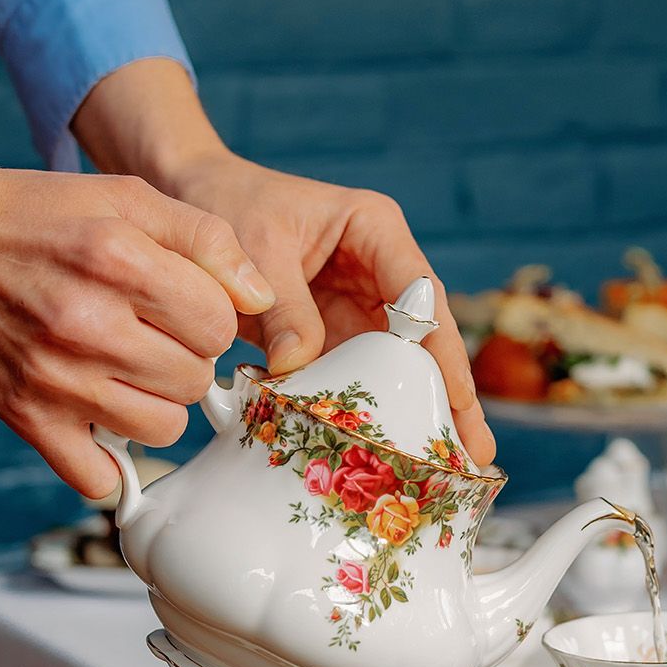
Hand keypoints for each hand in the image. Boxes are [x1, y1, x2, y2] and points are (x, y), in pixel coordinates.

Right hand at [0, 156, 274, 494]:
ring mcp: (53, 376)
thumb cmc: (34, 212)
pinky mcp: (22, 415)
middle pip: (194, 379)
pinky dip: (107, 461)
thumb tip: (261, 297)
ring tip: (125, 372)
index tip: (179, 307)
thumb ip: (204, 237)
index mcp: (118, 258)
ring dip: (155, 405)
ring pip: (160, 428)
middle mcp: (86, 321)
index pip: (217, 324)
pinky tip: (97, 420)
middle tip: (149, 336)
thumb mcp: (124, 195)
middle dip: (184, 359)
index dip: (207, 316)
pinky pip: (97, 476)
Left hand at [163, 150, 495, 468]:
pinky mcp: (329, 330)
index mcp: (373, 228)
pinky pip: (353, 373)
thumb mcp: (254, 249)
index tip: (455, 397)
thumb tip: (298, 368)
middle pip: (423, 334)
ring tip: (446, 468)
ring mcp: (356, 301)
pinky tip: (385, 450)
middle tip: (477, 453)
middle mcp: (377, 266)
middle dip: (450, 392)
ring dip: (417, 409)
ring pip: (396, 362)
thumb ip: (282, 308)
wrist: (188, 198)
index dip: (441, 349)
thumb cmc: (227, 203)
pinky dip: (365, 409)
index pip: (419, 293)